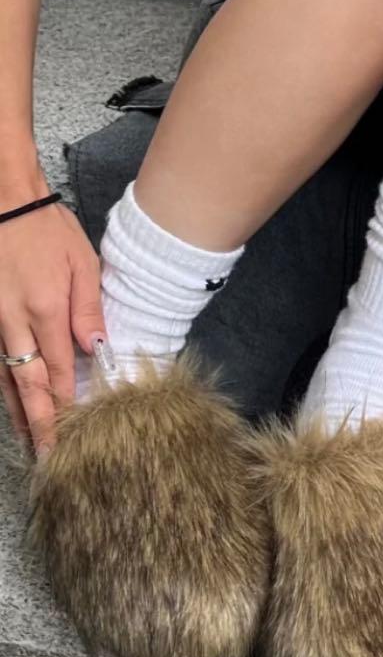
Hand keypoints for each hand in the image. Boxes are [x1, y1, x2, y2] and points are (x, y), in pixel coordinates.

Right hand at [0, 179, 104, 453]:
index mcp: (44, 311)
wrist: (0, 199)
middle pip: (25, 385)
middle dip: (37, 425)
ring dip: (17, 411)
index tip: (74, 436)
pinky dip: (2, 384)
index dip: (65, 407)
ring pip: (2, 377)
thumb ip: (88, 309)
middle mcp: (12, 323)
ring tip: (29, 441)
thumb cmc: (45, 227)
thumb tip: (98, 350)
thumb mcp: (80, 262)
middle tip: (48, 457)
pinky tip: (12, 401)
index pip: (58, 372)